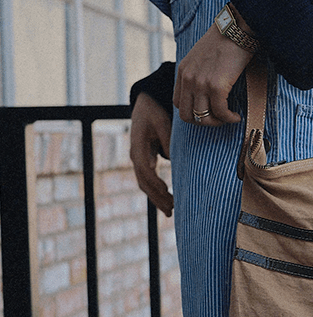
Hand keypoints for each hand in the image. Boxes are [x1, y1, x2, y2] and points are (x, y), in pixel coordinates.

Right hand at [130, 93, 173, 216]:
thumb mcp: (163, 122)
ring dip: (156, 199)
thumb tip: (173, 158)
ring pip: (144, 184)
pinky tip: (167, 202)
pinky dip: (156, 193)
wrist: (145, 105)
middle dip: (156, 196)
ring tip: (170, 211)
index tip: (166, 190)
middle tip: (172, 209)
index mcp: (138, 146)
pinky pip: (148, 181)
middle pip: (143, 182)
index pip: (143, 168)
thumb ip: (167, 140)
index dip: (154, 181)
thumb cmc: (154, 112)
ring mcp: (139, 160)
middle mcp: (136, 156)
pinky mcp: (144, 162)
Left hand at [173, 17, 252, 125]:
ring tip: (229, 117)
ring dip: (218, 122)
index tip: (208, 110)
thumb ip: (199, 72)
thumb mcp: (202, 56)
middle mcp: (188, 79)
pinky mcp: (216, 86)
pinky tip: (236, 116)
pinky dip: (229, 118)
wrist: (236, 28)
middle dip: (204, 122)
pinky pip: (220, 112)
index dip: (193, 112)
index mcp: (183, 71)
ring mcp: (201, 83)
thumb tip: (208, 91)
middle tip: (219, 118)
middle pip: (187, 116)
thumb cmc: (226, 40)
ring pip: (203, 118)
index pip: (178, 103)